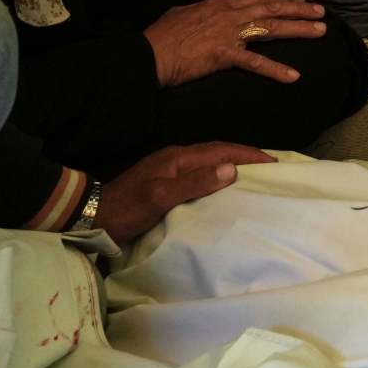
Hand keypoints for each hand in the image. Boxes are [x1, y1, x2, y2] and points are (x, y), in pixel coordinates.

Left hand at [93, 143, 272, 245]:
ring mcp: (170, 169)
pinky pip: (201, 173)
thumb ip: (194, 182)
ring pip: (210, 161)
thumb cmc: (127, 209)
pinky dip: (219, 176)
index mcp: (179, 157)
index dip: (249, 155)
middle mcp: (177, 157)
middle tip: (271, 168)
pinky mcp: (166, 181)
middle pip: (219, 151)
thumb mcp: (161, 197)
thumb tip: (231, 169)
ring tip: (254, 176)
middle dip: (246, 156)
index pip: (222, 150)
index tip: (275, 162)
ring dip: (233, 165)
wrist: (92, 216)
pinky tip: (224, 187)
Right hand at [141, 0, 327, 87]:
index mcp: (218, 4)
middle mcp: (228, 14)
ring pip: (271, 28)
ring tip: (320, 32)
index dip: (277, 0)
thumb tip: (206, 12)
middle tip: (321, 12)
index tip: (294, 3)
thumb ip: (200, 12)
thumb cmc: (159, 37)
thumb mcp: (181, 15)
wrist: (147, 55)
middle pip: (270, 8)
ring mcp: (227, 33)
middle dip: (298, 9)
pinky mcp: (224, 55)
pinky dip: (275, 69)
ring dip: (298, 30)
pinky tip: (293, 75)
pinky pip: (255, 62)